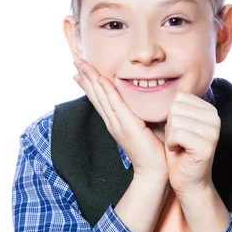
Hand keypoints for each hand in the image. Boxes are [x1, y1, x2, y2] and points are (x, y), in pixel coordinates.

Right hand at [74, 58, 167, 180]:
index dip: (89, 83)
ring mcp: (118, 124)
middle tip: (75, 59)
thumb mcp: (147, 126)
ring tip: (81, 64)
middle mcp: (113, 122)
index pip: (100, 99)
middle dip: (85, 76)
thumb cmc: (156, 150)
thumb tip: (150, 98)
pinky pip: (116, 104)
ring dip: (91, 78)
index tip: (80, 70)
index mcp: (116, 122)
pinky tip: (100, 79)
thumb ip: (144, 112)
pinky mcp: (128, 126)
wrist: (156, 172)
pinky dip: (107, 91)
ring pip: (101, 96)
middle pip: (96, 94)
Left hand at [164, 92, 220, 197]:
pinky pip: (177, 133)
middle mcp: (215, 117)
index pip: (179, 98)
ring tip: (180, 146)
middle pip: (176, 108)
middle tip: (179, 141)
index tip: (179, 131)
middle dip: (170, 126)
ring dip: (170, 136)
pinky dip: (172, 144)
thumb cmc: (179, 151)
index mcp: (209, 109)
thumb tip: (163, 85)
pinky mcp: (207, 144)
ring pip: (175, 120)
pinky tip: (180, 151)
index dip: (171, 115)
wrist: (188, 181)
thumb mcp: (178, 122)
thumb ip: (177, 105)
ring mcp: (213, 131)